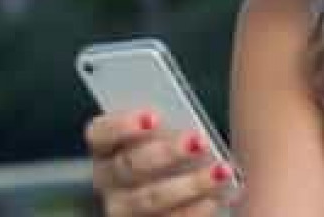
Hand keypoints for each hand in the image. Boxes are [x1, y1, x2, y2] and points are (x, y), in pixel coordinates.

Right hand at [85, 109, 237, 215]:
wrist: (182, 176)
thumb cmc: (176, 138)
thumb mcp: (169, 126)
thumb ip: (173, 119)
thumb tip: (191, 126)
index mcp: (106, 145)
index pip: (102, 132)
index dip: (124, 125)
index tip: (154, 116)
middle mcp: (108, 179)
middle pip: (130, 166)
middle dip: (167, 153)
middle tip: (200, 141)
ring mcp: (123, 209)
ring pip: (149, 199)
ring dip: (189, 185)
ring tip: (222, 171)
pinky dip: (195, 210)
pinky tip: (217, 197)